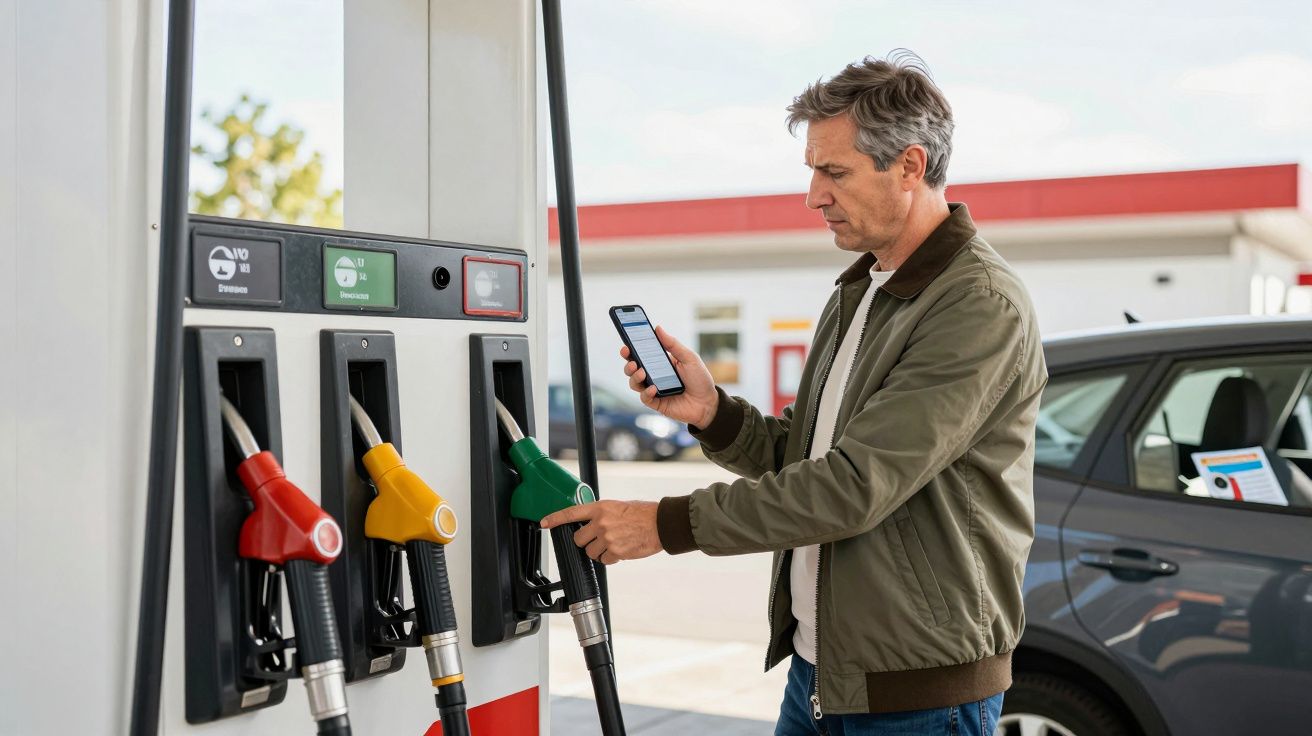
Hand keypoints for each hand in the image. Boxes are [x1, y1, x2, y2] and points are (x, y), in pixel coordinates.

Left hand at [540, 500, 661, 564]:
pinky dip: (610, 558)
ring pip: (590, 552)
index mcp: (600, 508)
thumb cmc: (642, 514)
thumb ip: (601, 514)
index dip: (555, 519)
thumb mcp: (618, 507)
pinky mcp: (616, 552)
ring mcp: (607, 538)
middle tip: (598, 539)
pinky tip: (621, 550)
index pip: (571, 513)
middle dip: (585, 542)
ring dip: (598, 552)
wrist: (661, 524)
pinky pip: (604, 560)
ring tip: (613, 544)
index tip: (543, 523)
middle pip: (578, 539)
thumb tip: (590, 524)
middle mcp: (601, 523)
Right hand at [621, 325, 718, 427]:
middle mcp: (654, 375)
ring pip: (634, 383)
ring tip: (641, 372)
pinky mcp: (656, 402)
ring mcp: (654, 389)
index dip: (631, 349)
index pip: (641, 354)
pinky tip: (653, 388)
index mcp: (660, 362)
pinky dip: (646, 392)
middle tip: (631, 359)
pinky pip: (644, 398)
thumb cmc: (700, 379)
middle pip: (633, 368)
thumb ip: (673, 344)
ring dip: (634, 377)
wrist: (708, 403)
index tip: (626, 344)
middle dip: (628, 363)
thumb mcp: (689, 358)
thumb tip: (658, 328)